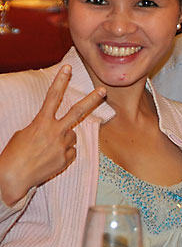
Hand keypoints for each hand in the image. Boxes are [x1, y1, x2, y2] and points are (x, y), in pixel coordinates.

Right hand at [0, 65, 105, 205]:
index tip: (68, 68)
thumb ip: (43, 126)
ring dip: (64, 138)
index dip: (60, 81)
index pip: (52, 96)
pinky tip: (51, 158)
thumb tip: (55, 129)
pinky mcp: (66, 159)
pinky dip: (64, 152)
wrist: (12, 178)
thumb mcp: (24, 134)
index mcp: (41, 122)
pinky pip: (71, 151)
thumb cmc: (14, 155)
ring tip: (48, 148)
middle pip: (77, 111)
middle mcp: (55, 132)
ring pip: (72, 136)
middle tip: (103, 90)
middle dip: (91, 99)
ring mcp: (62, 145)